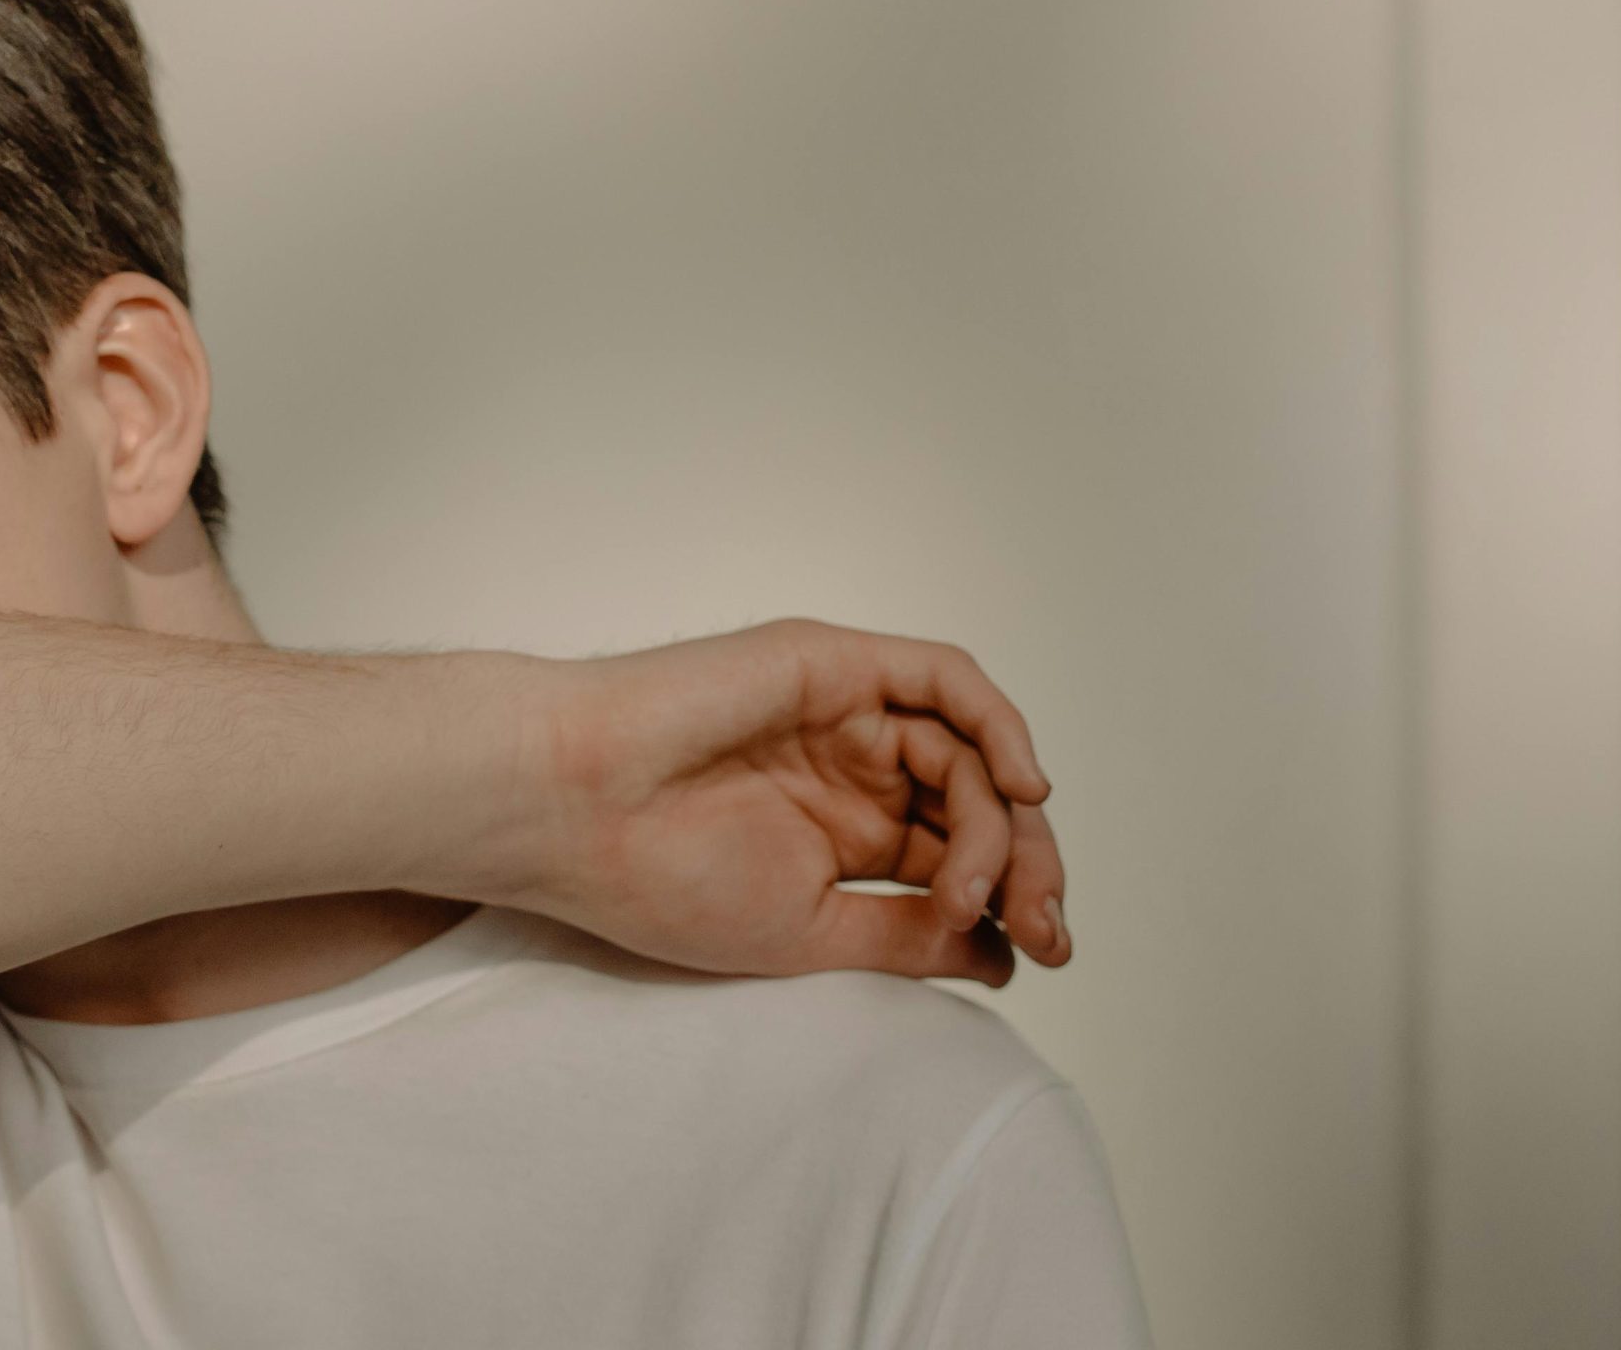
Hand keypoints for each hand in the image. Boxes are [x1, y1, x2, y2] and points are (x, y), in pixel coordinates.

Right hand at [516, 617, 1069, 986]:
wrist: (575, 810)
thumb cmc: (657, 877)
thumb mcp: (810, 932)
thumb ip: (909, 934)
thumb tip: (1008, 953)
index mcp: (841, 833)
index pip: (959, 857)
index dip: (1015, 902)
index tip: (1040, 957)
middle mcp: (852, 767)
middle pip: (981, 803)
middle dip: (1029, 866)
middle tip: (1045, 928)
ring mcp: (845, 712)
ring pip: (970, 750)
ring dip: (1002, 822)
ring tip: (974, 885)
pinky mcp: (834, 664)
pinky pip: (944, 677)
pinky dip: (998, 724)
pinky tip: (1020, 787)